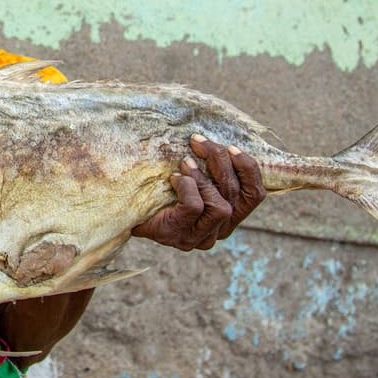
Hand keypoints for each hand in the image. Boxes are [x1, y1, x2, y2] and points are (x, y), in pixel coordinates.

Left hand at [131, 134, 265, 250]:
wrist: (124, 212)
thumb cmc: (159, 189)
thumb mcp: (190, 177)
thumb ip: (209, 168)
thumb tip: (217, 139)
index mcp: (228, 217)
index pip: (254, 195)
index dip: (248, 169)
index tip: (231, 146)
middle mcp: (218, 231)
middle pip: (235, 194)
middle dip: (219, 162)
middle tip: (198, 142)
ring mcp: (199, 238)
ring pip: (220, 206)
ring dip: (204, 177)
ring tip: (185, 162)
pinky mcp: (180, 236)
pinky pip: (194, 208)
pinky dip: (187, 187)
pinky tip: (173, 178)